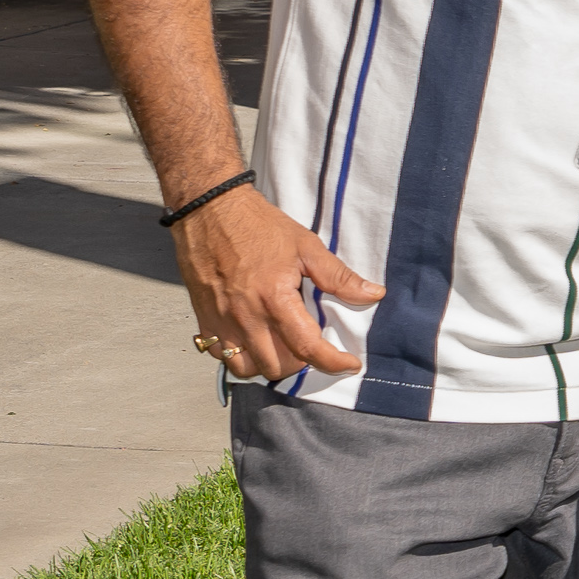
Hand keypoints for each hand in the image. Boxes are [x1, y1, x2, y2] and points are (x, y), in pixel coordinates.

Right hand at [174, 184, 378, 379]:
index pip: (307, 347)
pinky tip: (253, 340)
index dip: (333, 363)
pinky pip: (221, 355)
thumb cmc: (259, 225)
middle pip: (276, 367)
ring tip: (282, 346)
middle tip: (310, 345)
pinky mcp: (204, 318)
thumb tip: (374, 294)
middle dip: (300, 364)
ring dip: (269, 364)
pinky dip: (240, 356)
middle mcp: (246, 316)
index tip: (349, 364)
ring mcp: (221, 321)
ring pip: (247, 368)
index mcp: (275, 298)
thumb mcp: (305, 245)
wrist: (210, 210)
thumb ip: (338, 276)